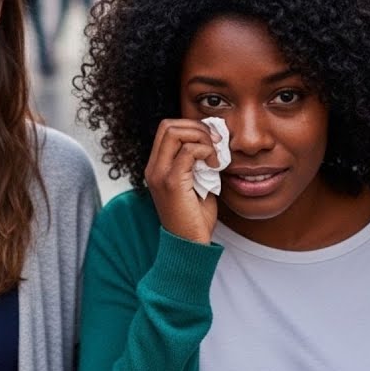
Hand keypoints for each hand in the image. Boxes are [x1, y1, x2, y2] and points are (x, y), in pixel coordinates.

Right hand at [144, 119, 221, 244]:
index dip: (191, 126)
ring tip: (215, 154)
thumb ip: (198, 163)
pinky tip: (215, 164)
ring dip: (201, 137)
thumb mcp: (196, 183)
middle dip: (196, 127)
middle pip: (168, 125)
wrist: (190, 245)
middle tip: (216, 141)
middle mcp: (153, 168)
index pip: (166, 129)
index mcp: (156, 167)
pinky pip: (188, 152)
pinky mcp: (172, 182)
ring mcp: (159, 174)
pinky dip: (205, 151)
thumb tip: (214, 142)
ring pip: (175, 132)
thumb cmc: (195, 218)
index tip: (212, 138)